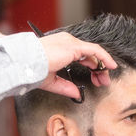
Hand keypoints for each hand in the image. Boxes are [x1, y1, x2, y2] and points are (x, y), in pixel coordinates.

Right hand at [0, 29, 117, 98]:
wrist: (24, 65)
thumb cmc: (31, 70)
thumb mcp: (51, 81)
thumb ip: (65, 86)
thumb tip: (77, 93)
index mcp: (60, 48)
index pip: (82, 55)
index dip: (91, 67)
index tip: (96, 80)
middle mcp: (66, 42)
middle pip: (90, 54)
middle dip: (99, 69)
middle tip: (103, 82)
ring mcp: (70, 42)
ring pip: (94, 52)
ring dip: (102, 66)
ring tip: (106, 79)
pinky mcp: (74, 47)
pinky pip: (95, 51)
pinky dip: (105, 58)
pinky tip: (111, 66)